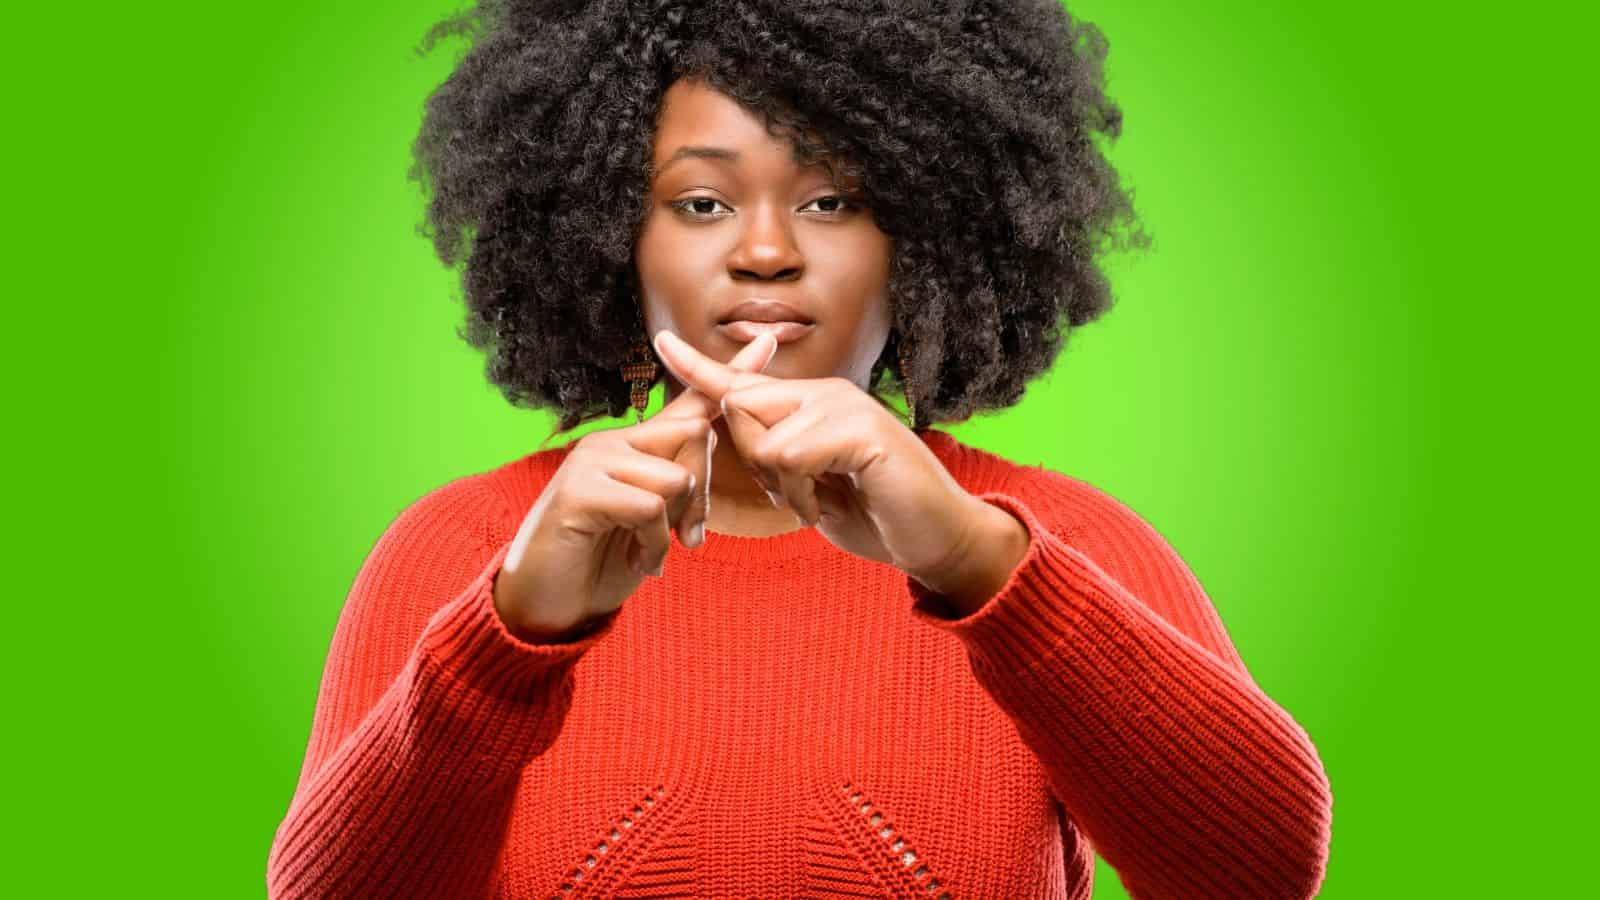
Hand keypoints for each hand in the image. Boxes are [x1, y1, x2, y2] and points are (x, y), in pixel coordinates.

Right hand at [491, 333, 777, 641]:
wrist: (546, 606)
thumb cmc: (603, 563)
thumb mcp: (654, 522)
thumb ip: (678, 490)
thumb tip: (703, 466)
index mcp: (635, 447)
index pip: (689, 403)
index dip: (727, 375)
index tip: (766, 339)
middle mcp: (612, 441)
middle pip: (694, 437)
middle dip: (702, 494)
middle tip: (685, 539)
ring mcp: (592, 462)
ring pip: (675, 476)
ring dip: (673, 528)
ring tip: (647, 552)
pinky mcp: (579, 492)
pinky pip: (649, 507)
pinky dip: (653, 545)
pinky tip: (638, 562)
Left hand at [651, 329, 991, 587]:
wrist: (937, 540)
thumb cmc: (876, 515)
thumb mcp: (811, 486)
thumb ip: (778, 458)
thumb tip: (744, 439)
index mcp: (813, 402)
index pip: (746, 382)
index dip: (701, 368)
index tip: (662, 342)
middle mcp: (828, 392)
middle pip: (742, 406)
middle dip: (752, 461)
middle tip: (796, 495)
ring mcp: (846, 405)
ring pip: (762, 436)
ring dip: (780, 487)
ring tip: (819, 500)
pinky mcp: (861, 430)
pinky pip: (790, 456)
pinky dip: (799, 493)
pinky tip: (828, 504)